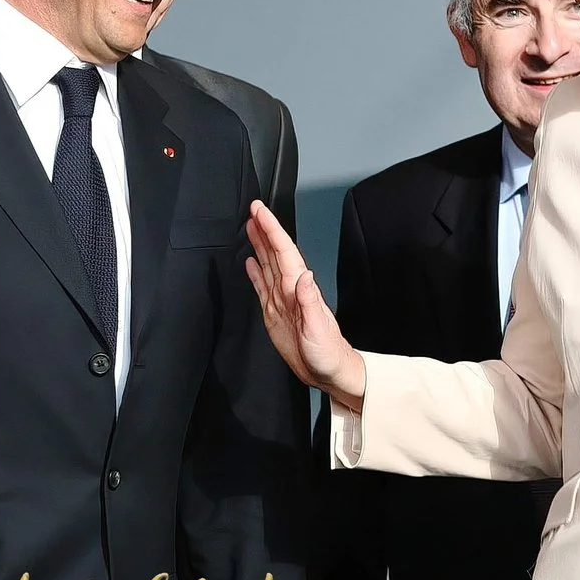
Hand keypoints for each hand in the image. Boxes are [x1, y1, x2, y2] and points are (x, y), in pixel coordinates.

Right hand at [243, 201, 365, 408]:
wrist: (328, 370)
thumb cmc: (328, 353)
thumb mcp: (319, 329)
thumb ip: (310, 302)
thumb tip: (303, 276)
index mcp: (299, 290)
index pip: (283, 252)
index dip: (272, 230)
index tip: (260, 212)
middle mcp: (290, 291)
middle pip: (274, 253)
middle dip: (264, 229)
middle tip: (253, 209)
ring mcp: (281, 300)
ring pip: (267, 265)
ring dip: (259, 245)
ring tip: (250, 226)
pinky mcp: (274, 313)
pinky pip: (262, 286)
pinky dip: (255, 272)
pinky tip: (250, 262)